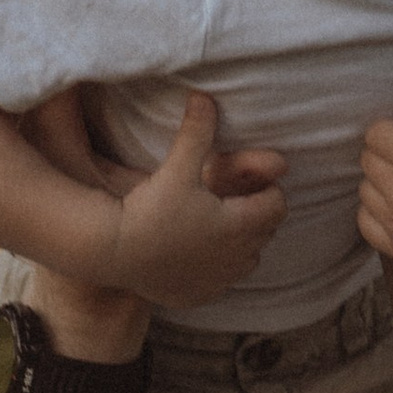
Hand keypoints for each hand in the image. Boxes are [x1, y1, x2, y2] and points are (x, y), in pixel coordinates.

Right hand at [46, 90, 285, 308]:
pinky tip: (193, 254)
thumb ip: (197, 132)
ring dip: (239, 243)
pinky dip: (216, 269)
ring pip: (248, 259)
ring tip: (213, 226)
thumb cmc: (149, 208)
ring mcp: (220, 281)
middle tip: (227, 200)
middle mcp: (238, 257)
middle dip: (253, 215)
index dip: (266, 191)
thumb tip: (204, 96)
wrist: (116, 252)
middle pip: (266, 232)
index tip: (245, 184)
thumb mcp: (178, 167)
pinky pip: (222, 282)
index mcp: (241, 223)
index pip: (277, 204)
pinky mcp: (201, 296)